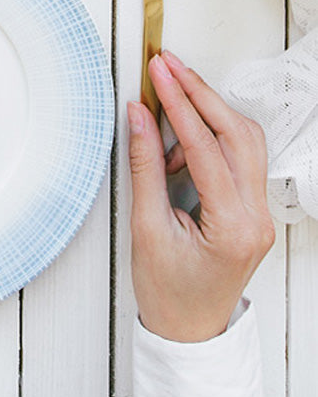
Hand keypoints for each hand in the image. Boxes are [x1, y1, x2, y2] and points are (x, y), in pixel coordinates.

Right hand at [128, 50, 274, 342]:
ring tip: (169, 99)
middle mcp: (256, 215)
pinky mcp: (250, 207)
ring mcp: (259, 211)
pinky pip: (238, 156)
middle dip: (201, 93)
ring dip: (209, 111)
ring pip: (245, 140)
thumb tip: (138, 118)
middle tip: (168, 66)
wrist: (188, 330)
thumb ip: (144, 167)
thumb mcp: (147, 229)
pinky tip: (180, 141)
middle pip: (238, 134)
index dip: (180, 104)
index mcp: (234, 226)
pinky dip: (210, 137)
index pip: (207, 147)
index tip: (159, 74)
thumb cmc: (168, 292)